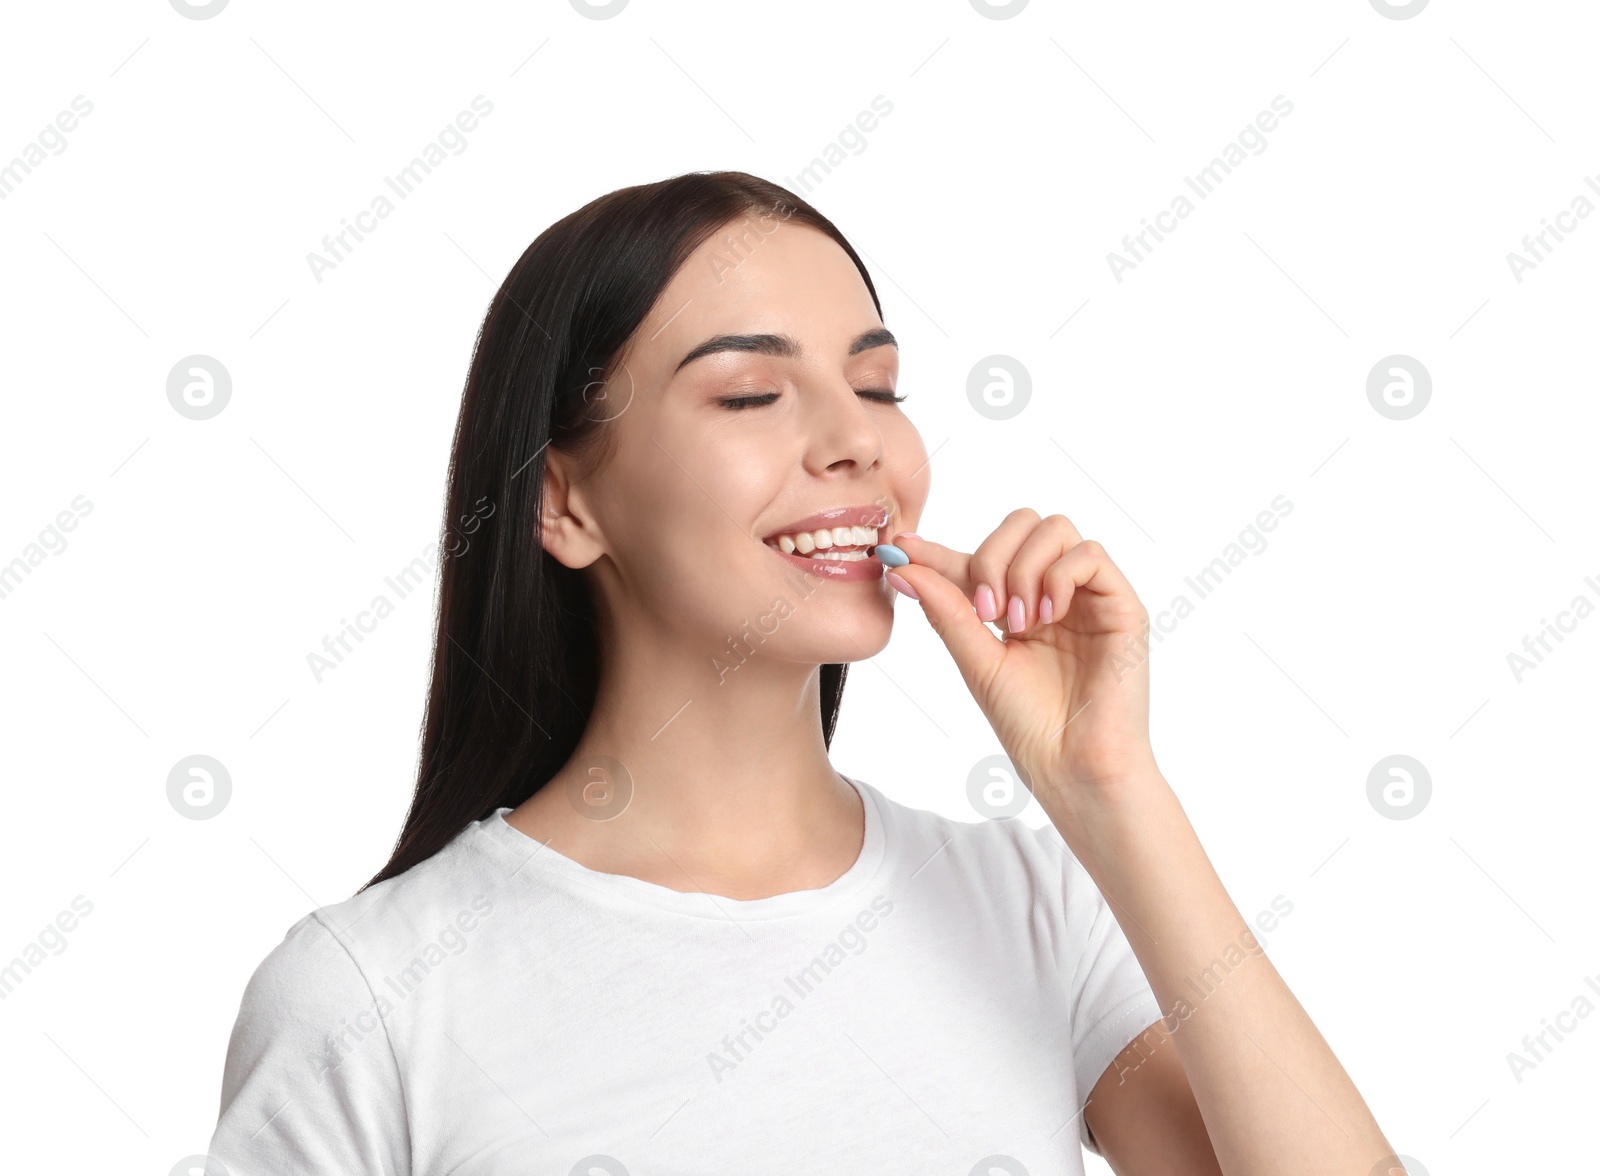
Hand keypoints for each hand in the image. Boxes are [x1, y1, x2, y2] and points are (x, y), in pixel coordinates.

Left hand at [884, 509, 1158, 811]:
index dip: (938, 549)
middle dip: (991, 555)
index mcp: (1017, 605)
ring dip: (1023, 568)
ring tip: (1017, 623)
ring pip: (1055, 529)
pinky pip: (1090, 553)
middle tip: (984, 610)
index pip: (977, 557)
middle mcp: (1053, 592)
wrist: (1071, 766)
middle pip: (1022, 523)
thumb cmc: (1029, 724)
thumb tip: (903, 568)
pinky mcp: (1122, 605)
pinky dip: (1058, 576)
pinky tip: (1046, 618)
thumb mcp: (975, 660)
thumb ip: (947, 610)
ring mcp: (1089, 596)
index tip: (901, 550)